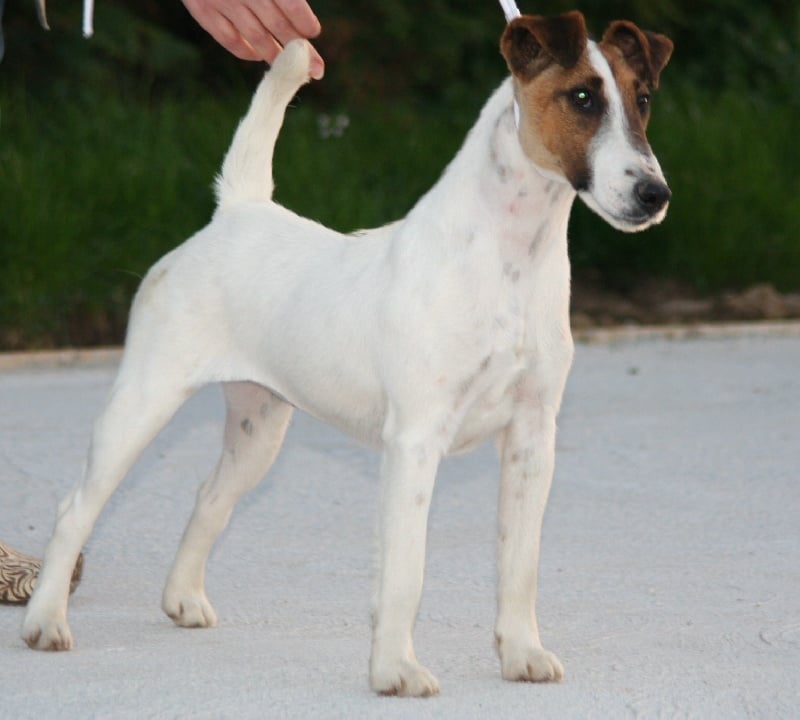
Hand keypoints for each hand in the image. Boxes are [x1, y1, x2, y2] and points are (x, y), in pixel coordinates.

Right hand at [182, 0, 324, 77]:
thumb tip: (301, 18)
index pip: (292, 4)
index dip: (305, 22)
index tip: (311, 32)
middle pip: (278, 26)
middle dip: (299, 50)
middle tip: (315, 69)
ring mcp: (222, 2)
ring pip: (257, 38)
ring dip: (276, 55)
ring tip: (288, 66)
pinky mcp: (203, 11)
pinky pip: (230, 40)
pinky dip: (247, 52)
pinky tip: (258, 55)